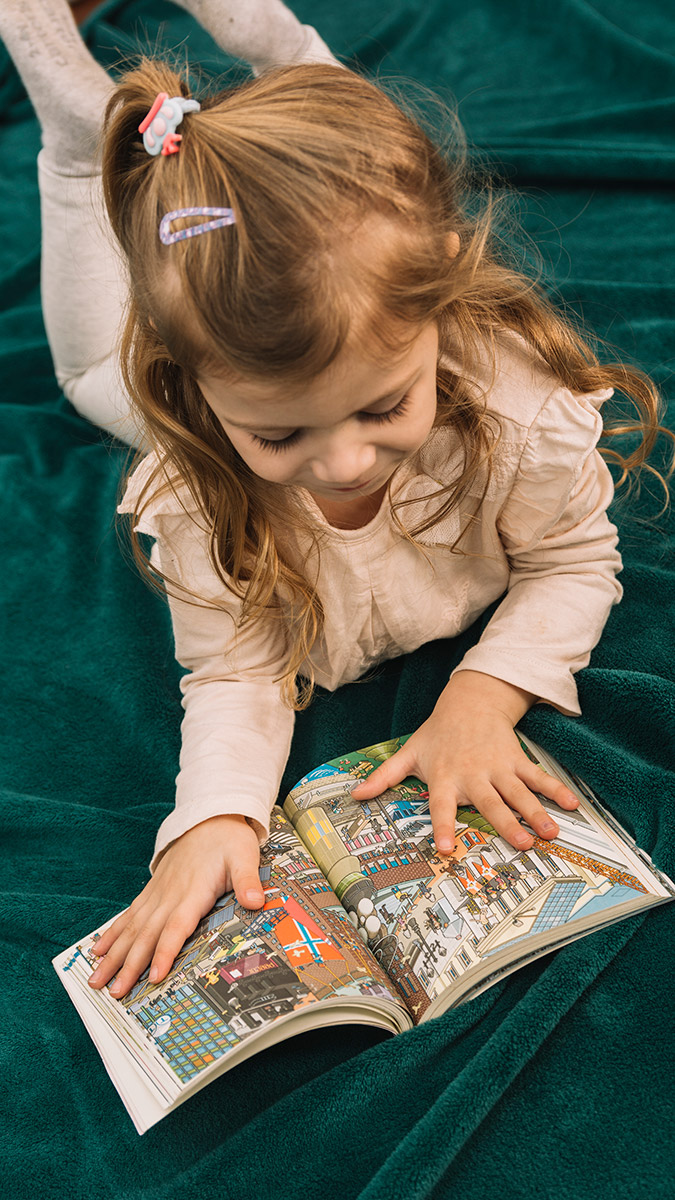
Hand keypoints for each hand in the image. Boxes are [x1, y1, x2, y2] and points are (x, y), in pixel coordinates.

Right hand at [87, 814, 263, 997]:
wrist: (210, 817)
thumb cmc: (228, 839)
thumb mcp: (244, 855)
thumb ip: (247, 880)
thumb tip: (255, 901)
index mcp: (193, 891)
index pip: (176, 927)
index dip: (165, 952)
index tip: (154, 976)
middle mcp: (170, 895)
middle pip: (146, 935)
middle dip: (129, 965)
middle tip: (115, 992)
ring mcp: (158, 893)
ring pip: (132, 929)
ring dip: (114, 955)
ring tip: (97, 979)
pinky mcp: (152, 891)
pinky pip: (129, 915)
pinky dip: (113, 934)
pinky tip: (98, 950)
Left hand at [351, 671, 578, 853]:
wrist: (469, 702)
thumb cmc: (437, 735)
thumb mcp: (409, 753)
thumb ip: (384, 777)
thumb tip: (355, 795)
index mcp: (445, 778)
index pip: (441, 806)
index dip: (443, 827)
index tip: (447, 849)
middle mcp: (473, 775)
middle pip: (491, 803)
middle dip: (508, 824)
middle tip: (523, 845)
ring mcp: (498, 767)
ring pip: (519, 793)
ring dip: (537, 813)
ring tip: (551, 833)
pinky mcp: (516, 760)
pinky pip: (538, 777)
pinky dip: (555, 790)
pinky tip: (572, 806)